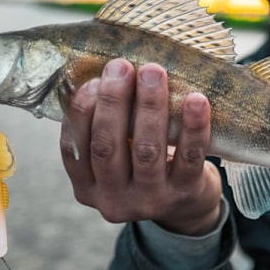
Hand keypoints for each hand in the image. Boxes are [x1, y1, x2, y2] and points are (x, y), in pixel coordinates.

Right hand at [60, 59, 221, 234]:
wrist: (186, 203)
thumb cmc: (143, 164)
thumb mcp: (116, 155)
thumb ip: (104, 126)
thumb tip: (103, 72)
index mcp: (87, 187)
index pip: (74, 149)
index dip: (81, 112)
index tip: (92, 80)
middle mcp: (113, 199)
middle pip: (107, 147)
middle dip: (113, 102)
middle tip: (121, 66)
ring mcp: (150, 200)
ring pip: (146, 151)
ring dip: (149, 106)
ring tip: (153, 72)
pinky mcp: (184, 194)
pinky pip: (189, 157)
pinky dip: (192, 127)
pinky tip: (195, 100)